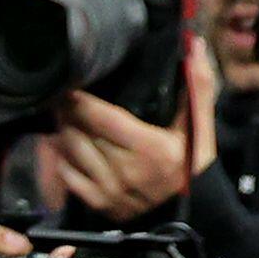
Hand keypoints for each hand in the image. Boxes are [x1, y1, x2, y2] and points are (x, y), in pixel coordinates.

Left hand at [34, 36, 216, 222]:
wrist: (193, 211)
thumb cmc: (195, 163)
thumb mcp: (201, 126)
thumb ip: (197, 85)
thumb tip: (194, 46)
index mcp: (151, 148)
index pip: (104, 119)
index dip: (81, 102)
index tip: (68, 87)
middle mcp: (127, 171)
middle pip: (83, 134)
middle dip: (67, 114)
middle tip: (57, 97)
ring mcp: (111, 190)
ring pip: (72, 154)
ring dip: (62, 132)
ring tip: (59, 115)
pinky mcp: (100, 205)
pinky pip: (70, 177)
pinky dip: (61, 157)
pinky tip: (60, 142)